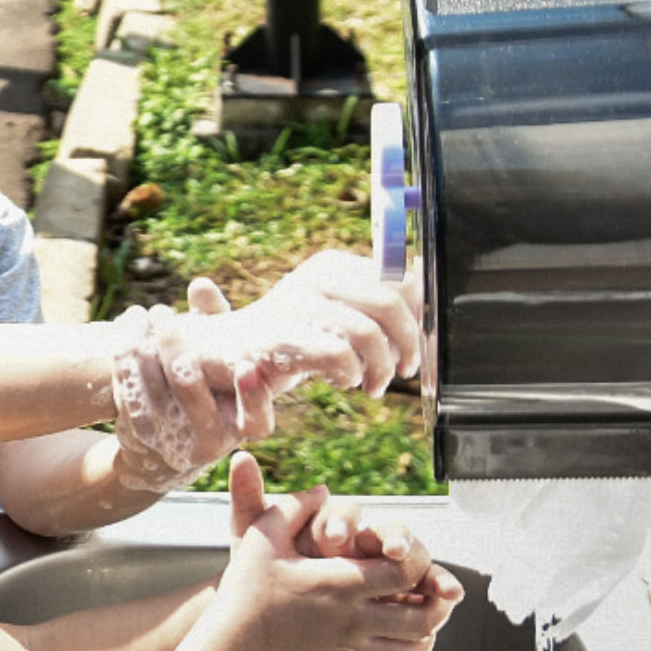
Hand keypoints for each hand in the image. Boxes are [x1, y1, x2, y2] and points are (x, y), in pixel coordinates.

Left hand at [108, 294, 256, 494]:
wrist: (170, 431)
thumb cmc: (210, 380)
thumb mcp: (222, 354)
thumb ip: (218, 321)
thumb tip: (200, 286)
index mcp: (242, 425)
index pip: (258, 422)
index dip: (254, 398)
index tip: (246, 366)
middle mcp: (211, 440)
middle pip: (191, 394)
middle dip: (173, 347)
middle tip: (163, 313)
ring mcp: (173, 441)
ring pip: (153, 389)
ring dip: (143, 344)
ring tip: (144, 312)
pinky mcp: (140, 434)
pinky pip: (127, 391)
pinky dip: (125, 355)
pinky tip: (128, 325)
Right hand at [179, 252, 420, 400]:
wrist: (228, 354)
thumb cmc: (292, 338)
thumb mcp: (336, 312)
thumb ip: (374, 300)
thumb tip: (422, 277)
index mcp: (332, 264)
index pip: (399, 281)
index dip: (417, 319)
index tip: (413, 348)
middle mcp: (316, 276)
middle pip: (390, 301)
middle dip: (408, 344)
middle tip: (404, 370)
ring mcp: (298, 303)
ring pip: (370, 333)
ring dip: (381, 368)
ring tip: (372, 385)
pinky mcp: (284, 336)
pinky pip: (340, 355)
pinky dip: (351, 374)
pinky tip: (343, 382)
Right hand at [214, 458, 461, 650]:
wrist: (234, 646)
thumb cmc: (247, 589)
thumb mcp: (262, 536)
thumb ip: (293, 507)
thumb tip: (323, 491)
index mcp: (339, 583)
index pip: (405, 571)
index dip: (418, 556)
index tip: (405, 549)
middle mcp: (354, 618)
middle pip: (424, 615)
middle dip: (438, 597)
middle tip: (432, 581)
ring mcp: (354, 644)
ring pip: (418, 646)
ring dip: (431, 626)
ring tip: (424, 607)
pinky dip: (412, 646)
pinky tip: (400, 628)